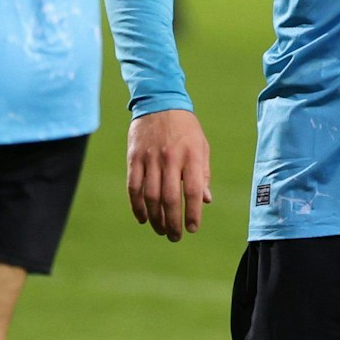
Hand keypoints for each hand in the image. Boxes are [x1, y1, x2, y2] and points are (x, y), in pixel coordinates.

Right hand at [127, 108, 212, 241]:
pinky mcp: (134, 159)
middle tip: (175, 237)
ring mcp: (149, 159)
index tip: (193, 229)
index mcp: (190, 156)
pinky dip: (137, 206)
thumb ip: (203, 174)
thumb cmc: (185, 128)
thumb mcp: (201, 146)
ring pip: (150, 196)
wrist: (159, 102)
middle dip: (172, 222)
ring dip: (155, 218)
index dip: (192, 213)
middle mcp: (169, 159)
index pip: (192, 191)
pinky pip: (133, 188)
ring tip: (161, 230)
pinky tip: (143, 218)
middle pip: (169, 198)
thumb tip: (205, 201)